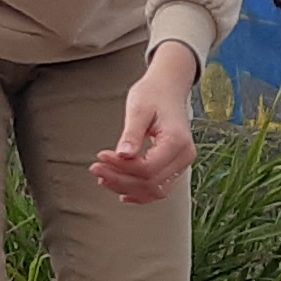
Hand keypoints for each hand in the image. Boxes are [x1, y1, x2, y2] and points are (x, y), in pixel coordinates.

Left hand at [91, 41, 201, 203]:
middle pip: (150, 182)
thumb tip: (122, 155)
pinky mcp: (176, 166)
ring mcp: (182, 163)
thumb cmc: (154, 94)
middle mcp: (184, 156)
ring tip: (103, 178)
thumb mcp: (139, 109)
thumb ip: (131, 134)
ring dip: (128, 188)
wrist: (169, 87)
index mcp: (177, 141)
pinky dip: (140, 193)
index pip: (147, 168)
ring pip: (155, 190)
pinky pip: (159, 188)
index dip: (121, 167)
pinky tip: (121, 192)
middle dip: (120, 180)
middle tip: (96, 168)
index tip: (101, 156)